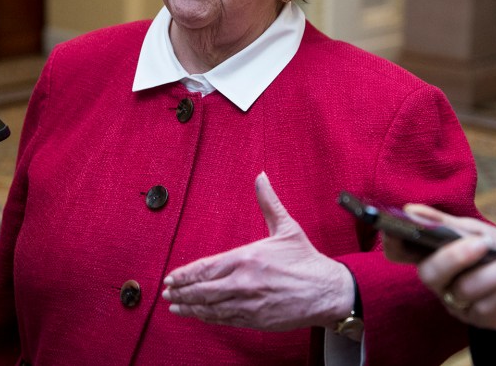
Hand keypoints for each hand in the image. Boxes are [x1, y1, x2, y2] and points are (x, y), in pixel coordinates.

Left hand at [161, 172, 352, 330]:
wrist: (327, 291)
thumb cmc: (306, 260)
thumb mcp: (286, 227)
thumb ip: (268, 202)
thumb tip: (261, 177)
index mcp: (246, 258)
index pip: (206, 267)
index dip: (185, 274)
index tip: (171, 277)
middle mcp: (243, 282)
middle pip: (202, 289)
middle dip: (182, 291)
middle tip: (168, 292)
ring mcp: (248, 303)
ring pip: (210, 307)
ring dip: (190, 307)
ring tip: (175, 305)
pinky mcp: (255, 319)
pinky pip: (225, 319)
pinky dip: (208, 318)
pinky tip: (199, 315)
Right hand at [381, 204, 495, 334]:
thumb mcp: (473, 230)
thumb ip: (444, 224)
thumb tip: (411, 210)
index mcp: (429, 254)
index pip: (399, 252)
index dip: (393, 243)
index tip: (396, 229)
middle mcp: (437, 280)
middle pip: (429, 273)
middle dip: (454, 257)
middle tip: (482, 241)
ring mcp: (455, 302)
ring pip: (463, 290)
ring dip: (493, 272)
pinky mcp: (478, 318)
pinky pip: (486, 304)